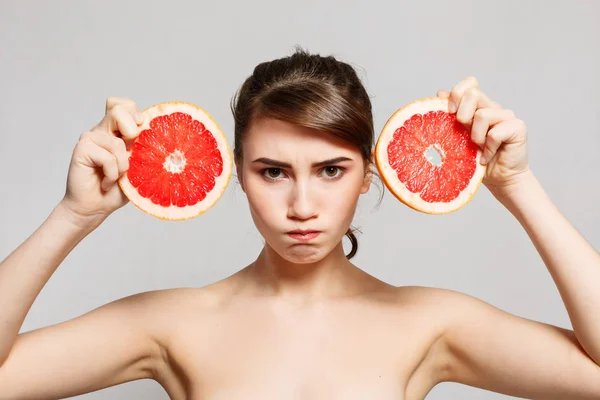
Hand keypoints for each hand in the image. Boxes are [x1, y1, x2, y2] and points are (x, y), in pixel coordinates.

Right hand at [60, 97, 143, 226]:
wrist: (95, 207)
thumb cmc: (117, 189)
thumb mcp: (138, 169)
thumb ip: (144, 152)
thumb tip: (161, 142)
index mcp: (117, 131)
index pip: (122, 104)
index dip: (133, 111)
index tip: (141, 127)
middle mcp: (103, 130)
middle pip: (118, 109)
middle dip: (131, 130)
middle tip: (131, 149)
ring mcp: (91, 138)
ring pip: (117, 142)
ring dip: (123, 166)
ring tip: (115, 178)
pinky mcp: (81, 149)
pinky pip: (107, 157)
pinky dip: (112, 174)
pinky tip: (105, 182)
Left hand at [437, 77, 529, 191]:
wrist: (499, 179)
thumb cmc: (475, 159)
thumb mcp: (458, 136)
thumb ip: (452, 115)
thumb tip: (440, 93)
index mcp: (478, 107)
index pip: (470, 84)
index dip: (457, 93)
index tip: (450, 112)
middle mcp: (493, 107)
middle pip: (473, 94)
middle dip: (462, 116)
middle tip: (464, 135)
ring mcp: (507, 116)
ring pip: (482, 115)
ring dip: (476, 137)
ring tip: (478, 149)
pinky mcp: (517, 127)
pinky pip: (495, 133)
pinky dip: (488, 149)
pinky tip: (487, 157)